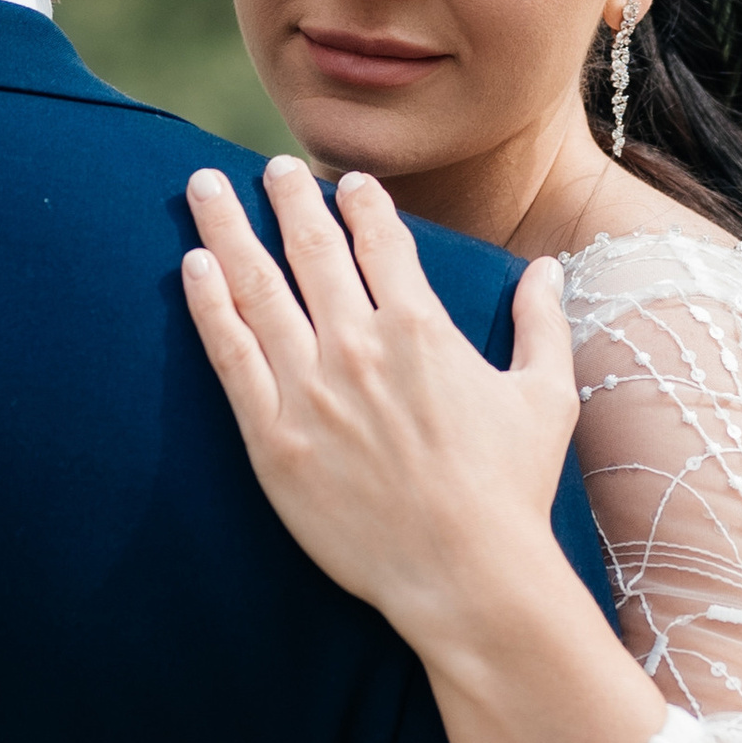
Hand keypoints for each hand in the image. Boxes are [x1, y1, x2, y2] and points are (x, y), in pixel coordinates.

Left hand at [179, 158, 578, 657]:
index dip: (360, 201)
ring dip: (228, 229)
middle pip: (310, 248)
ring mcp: (310, 390)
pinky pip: (231, 354)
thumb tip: (547, 268)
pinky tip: (194, 265)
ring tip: (204, 188)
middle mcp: (359, 346)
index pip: (380, 239)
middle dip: (286, 197)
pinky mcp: (273, 438)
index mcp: (421, 328)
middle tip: (268, 167)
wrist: (465, 575)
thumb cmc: (511, 491)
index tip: (345, 182)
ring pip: (257, 287)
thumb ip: (542, 323)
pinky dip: (209, 304)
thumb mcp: (546, 397)